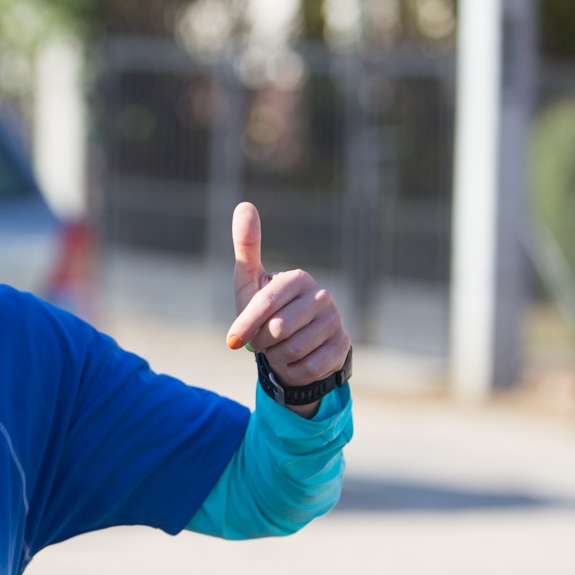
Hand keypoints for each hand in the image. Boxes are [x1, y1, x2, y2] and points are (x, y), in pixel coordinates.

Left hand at [225, 202, 350, 416]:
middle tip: (263, 339)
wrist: (290, 347)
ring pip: (293, 350)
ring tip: (279, 347)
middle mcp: (322, 296)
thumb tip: (244, 204)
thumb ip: (246, 247)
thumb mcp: (249, 283)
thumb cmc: (264, 312)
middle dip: (262, 342)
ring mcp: (336, 321)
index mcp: (298, 279)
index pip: (266, 302)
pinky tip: (295, 360)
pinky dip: (293, 370)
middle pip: (278, 330)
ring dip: (276, 357)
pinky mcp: (343, 346)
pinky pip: (308, 367)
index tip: (232, 342)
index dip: (246, 325)